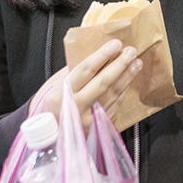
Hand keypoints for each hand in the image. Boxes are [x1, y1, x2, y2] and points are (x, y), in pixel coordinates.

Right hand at [28, 39, 142, 128]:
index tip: (115, 44)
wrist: (46, 139)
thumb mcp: (52, 88)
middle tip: (131, 51)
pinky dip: (123, 90)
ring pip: (113, 94)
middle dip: (120, 65)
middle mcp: (76, 106)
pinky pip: (115, 104)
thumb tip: (93, 55)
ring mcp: (89, 118)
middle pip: (103, 82)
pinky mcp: (99, 126)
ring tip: (137, 62)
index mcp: (61, 94)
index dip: (102, 55)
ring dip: (127, 76)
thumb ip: (71, 73)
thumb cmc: (48, 108)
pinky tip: (129, 79)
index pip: (86, 70)